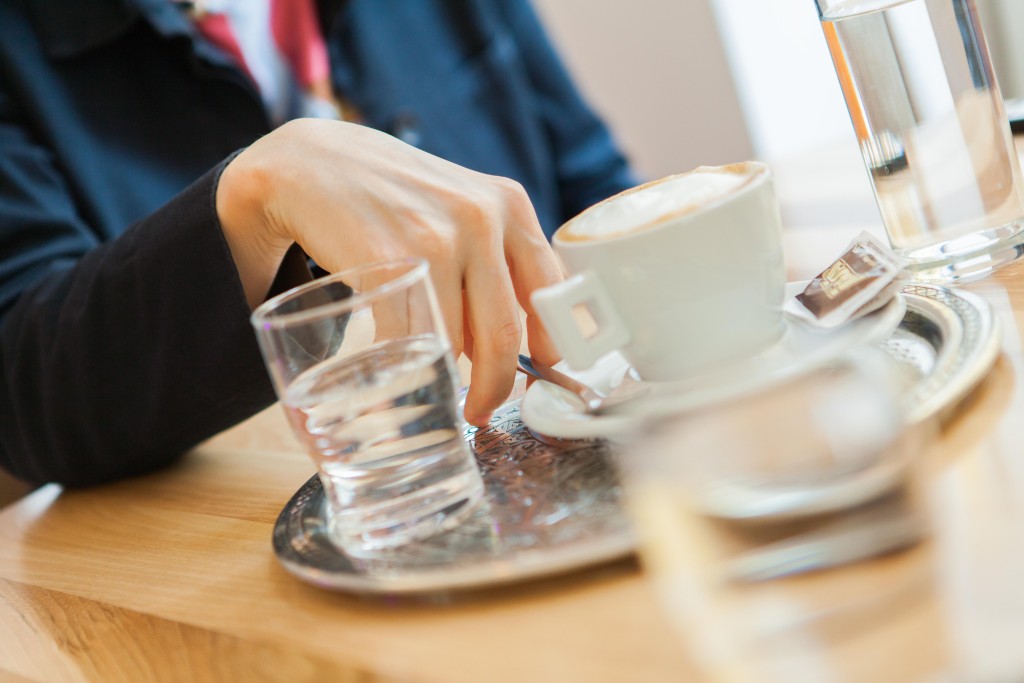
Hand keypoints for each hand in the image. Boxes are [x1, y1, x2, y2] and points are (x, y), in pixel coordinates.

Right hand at [217, 118, 562, 425]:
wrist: (309, 161)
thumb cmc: (390, 198)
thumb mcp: (460, 210)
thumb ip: (492, 264)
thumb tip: (506, 350)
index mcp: (510, 206)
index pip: (551, 292)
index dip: (551, 349)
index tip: (542, 381)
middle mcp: (483, 217)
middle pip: (504, 332)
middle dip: (495, 386)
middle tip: (480, 411)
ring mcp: (436, 237)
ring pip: (455, 342)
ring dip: (443, 378)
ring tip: (430, 389)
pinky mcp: (388, 259)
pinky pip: (406, 338)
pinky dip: (401, 371)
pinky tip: (396, 380)